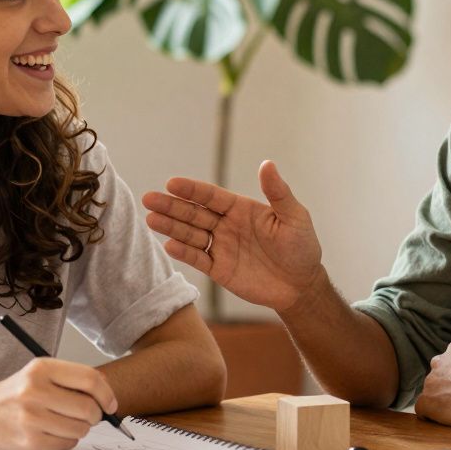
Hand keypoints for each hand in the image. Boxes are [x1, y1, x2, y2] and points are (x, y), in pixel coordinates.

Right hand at [0, 358, 117, 449]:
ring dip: (79, 428)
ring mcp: (30, 417)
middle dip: (95, 415)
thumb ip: (73, 378)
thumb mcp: (41, 373)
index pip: (89, 379)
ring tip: (63, 421)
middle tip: (88, 415)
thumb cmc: (18, 392)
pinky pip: (67, 443)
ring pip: (80, 429)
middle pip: (88, 408)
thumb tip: (108, 392)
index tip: (111, 404)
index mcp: (42, 368)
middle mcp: (35, 391)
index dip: (107, 394)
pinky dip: (66, 440)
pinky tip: (51, 431)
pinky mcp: (28, 441)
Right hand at [142, 161, 323, 313]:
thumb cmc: (302, 247)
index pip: (211, 196)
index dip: (192, 190)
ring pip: (191, 234)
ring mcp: (221, 247)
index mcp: (241, 209)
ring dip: (171, 227)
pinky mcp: (219, 269)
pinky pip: (198, 259)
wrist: (301, 285)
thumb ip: (278, 193)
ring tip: (150, 219)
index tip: (171, 183)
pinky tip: (169, 245)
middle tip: (148, 199)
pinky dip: (184, 252)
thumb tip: (267, 163)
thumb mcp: (294, 217)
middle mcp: (226, 225)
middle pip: (194, 213)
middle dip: (171, 206)